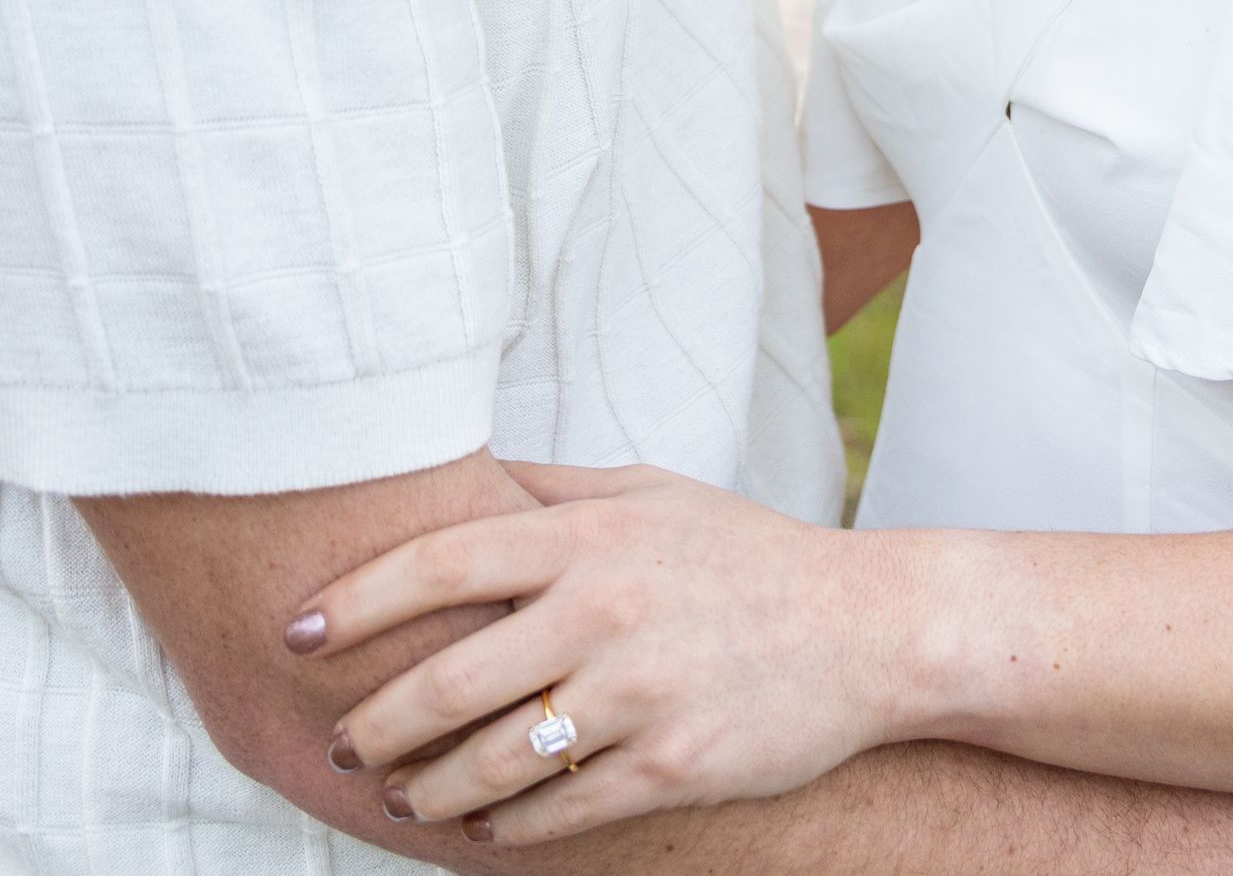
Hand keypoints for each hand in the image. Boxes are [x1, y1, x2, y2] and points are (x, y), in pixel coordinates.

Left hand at [288, 463, 898, 842]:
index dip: (355, 598)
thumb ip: (552, 491)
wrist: (871, 628)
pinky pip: (559, 813)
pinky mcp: (673, 766)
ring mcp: (641, 694)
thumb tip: (458, 473)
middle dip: (373, 720)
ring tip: (400, 790)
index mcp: (593, 536)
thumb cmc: (745, 553)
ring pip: (492, 761)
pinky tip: (481, 825)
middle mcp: (608, 609)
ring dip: (427, 786)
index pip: (443, 561)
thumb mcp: (652, 493)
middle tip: (340, 738)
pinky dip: (504, 828)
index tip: (294, 628)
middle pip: (448, 680)